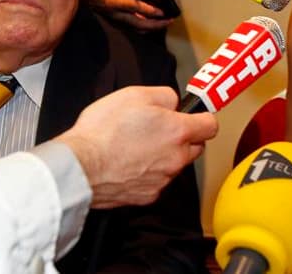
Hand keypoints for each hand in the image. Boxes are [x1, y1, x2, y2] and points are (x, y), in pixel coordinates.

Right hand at [54, 86, 217, 207]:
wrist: (80, 167)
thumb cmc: (103, 131)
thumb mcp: (135, 94)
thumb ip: (164, 96)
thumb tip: (174, 103)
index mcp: (178, 131)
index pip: (210, 126)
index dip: (202, 118)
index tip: (195, 116)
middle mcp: (176, 158)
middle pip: (195, 147)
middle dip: (183, 138)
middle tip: (159, 129)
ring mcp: (163, 179)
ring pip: (174, 165)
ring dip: (164, 156)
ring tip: (137, 146)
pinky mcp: (147, 195)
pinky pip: (156, 181)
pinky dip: (148, 173)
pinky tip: (128, 164)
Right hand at [83, 0, 172, 31]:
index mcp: (115, 3)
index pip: (135, 7)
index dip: (149, 10)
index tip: (162, 11)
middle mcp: (118, 15)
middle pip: (140, 24)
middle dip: (157, 24)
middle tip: (170, 21)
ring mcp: (118, 21)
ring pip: (138, 29)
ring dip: (153, 27)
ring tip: (165, 23)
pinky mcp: (118, 23)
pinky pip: (134, 28)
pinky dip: (145, 28)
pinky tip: (153, 24)